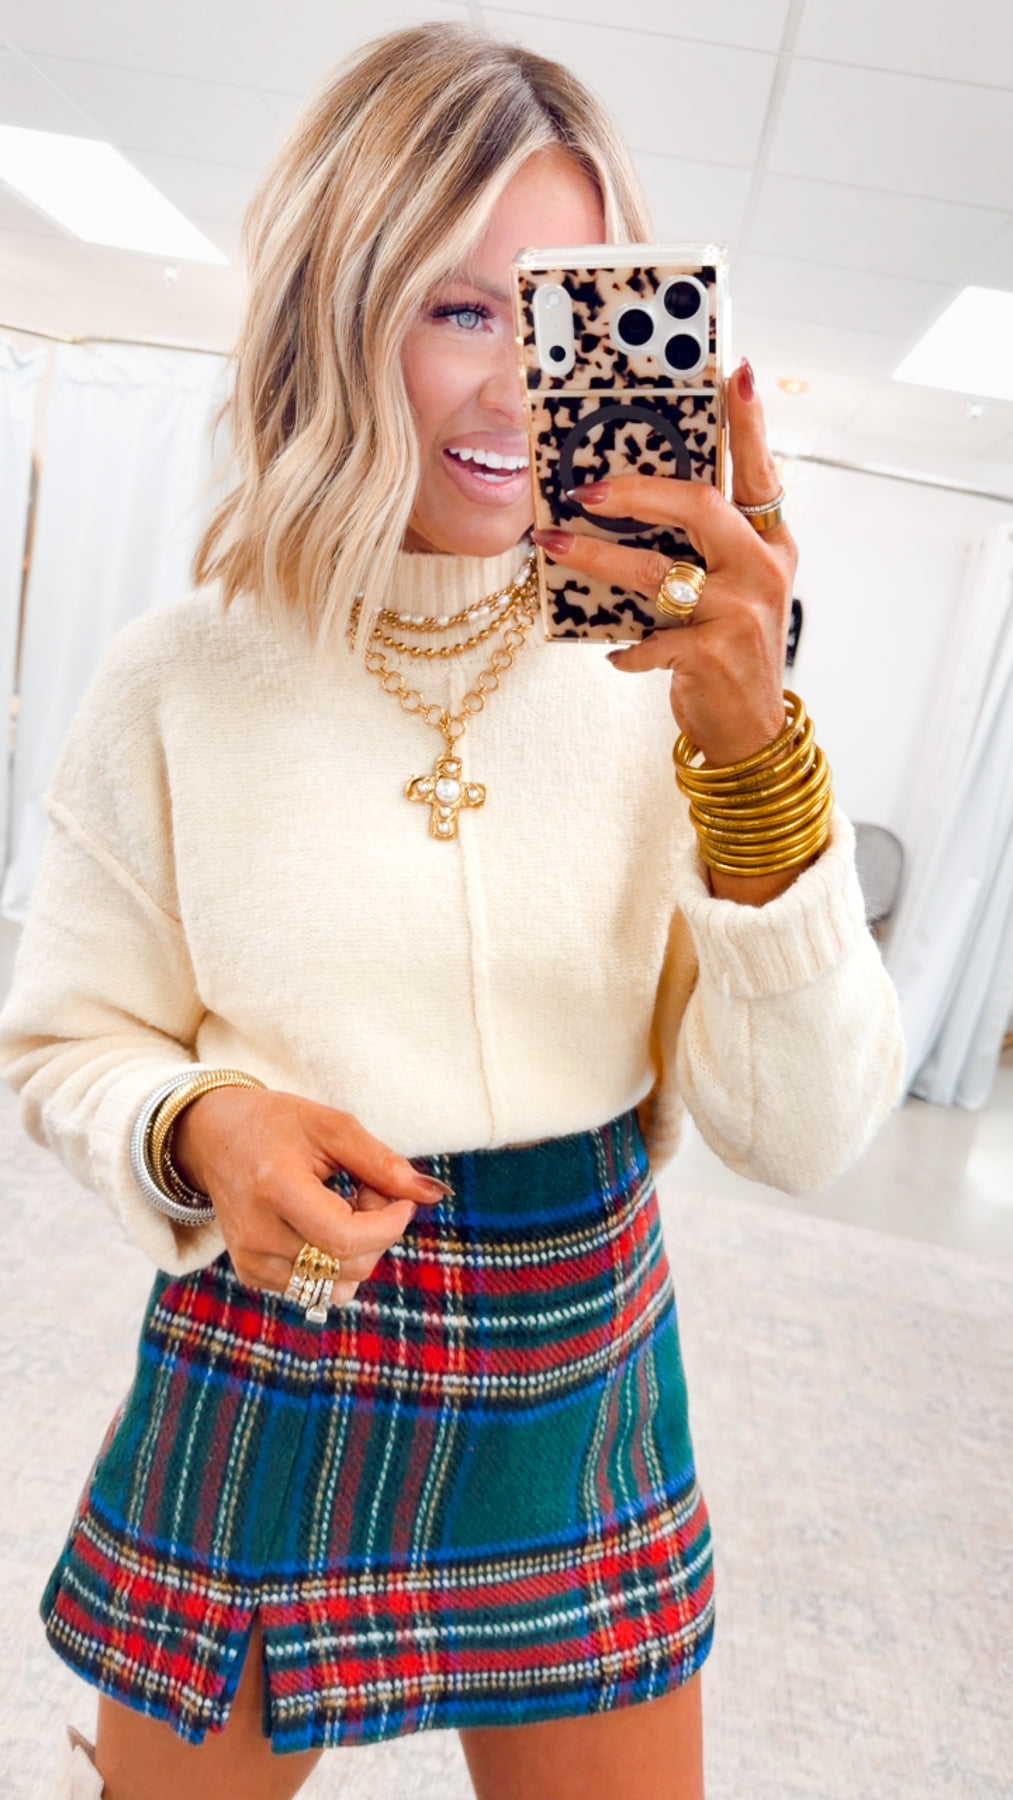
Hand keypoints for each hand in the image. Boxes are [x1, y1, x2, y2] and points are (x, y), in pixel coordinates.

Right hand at [172, 1087, 450, 1302]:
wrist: (212, 1137)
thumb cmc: (276, 1124)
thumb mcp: (332, 1127)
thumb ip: (383, 1162)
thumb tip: (433, 1194)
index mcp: (274, 1188)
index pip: (346, 1238)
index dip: (389, 1225)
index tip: (402, 1198)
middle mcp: (256, 1233)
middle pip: (348, 1265)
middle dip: (378, 1233)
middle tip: (369, 1191)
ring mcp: (250, 1260)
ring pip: (336, 1285)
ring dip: (358, 1251)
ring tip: (343, 1207)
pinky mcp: (251, 1274)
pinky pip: (315, 1289)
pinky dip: (334, 1263)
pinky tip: (322, 1226)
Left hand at [533, 357, 795, 769]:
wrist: (751, 730)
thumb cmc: (731, 648)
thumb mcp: (735, 587)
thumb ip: (705, 545)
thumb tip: (631, 497)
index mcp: (771, 542)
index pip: (759, 470)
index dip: (749, 422)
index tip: (734, 372)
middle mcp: (763, 569)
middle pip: (700, 506)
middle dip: (638, 491)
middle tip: (587, 490)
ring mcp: (741, 611)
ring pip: (657, 570)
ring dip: (598, 558)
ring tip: (555, 543)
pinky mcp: (713, 653)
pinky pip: (651, 638)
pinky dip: (625, 646)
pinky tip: (613, 650)